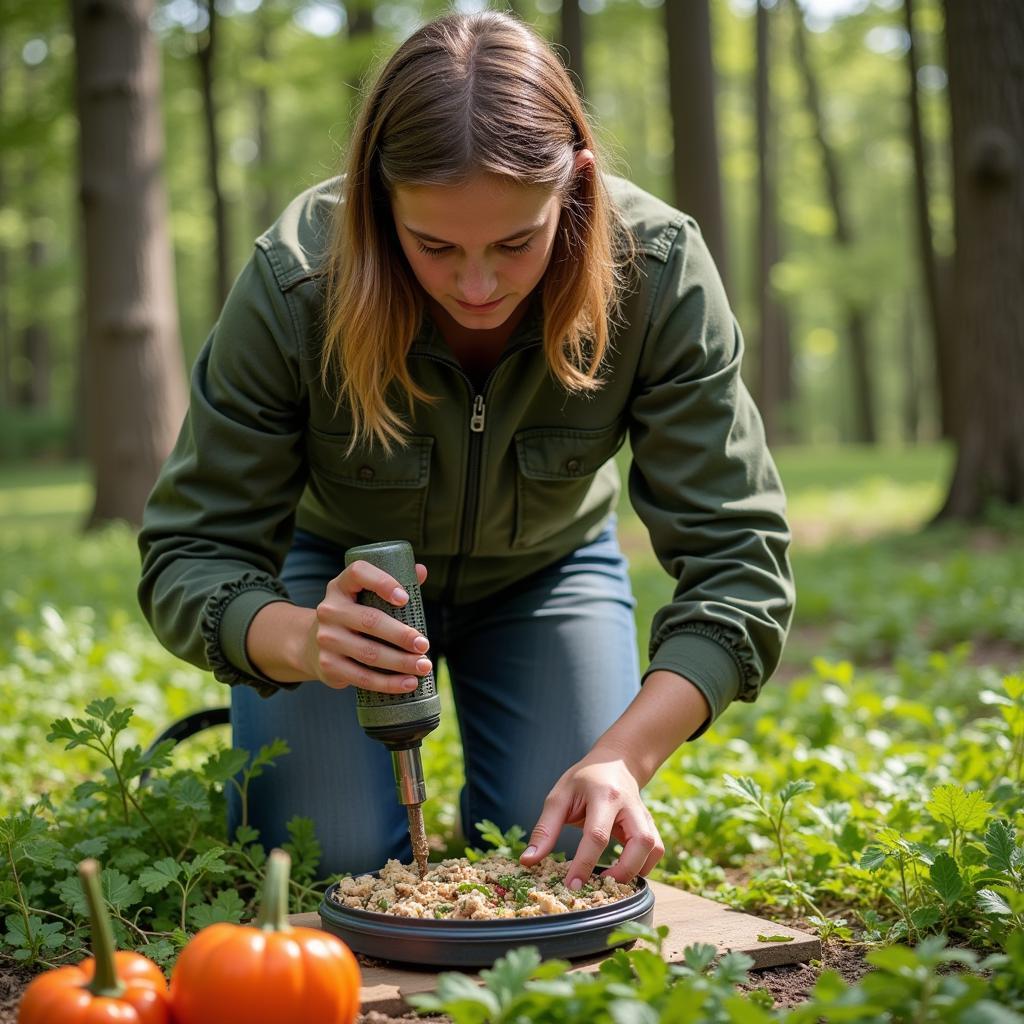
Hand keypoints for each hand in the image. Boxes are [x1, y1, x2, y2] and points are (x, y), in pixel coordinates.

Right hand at [301, 558, 432, 692]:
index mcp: (341, 586)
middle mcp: (329, 610)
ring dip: (401, 662)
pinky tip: (408, 683)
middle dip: (402, 635)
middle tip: (424, 644)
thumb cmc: (352, 616)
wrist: (311, 645)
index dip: (383, 582)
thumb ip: (392, 584)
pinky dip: (388, 683)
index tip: (405, 598)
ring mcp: (326, 639)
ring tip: (424, 666)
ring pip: (369, 653)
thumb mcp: (363, 596)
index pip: (359, 573)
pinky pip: (362, 677)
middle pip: (370, 621)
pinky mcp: (328, 665)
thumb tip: (420, 571)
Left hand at [519, 746, 664, 888]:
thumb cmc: (584, 780)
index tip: (571, 886)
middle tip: (599, 885)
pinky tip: (625, 870)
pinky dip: (644, 866)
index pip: (597, 835)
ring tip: (612, 880)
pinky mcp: (650, 824)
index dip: (584, 864)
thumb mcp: (559, 796)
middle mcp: (630, 805)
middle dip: (623, 871)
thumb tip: (528, 861)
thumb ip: (545, 829)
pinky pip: (657, 850)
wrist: (616, 762)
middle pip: (641, 842)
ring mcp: (644, 814)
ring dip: (636, 870)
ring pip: (654, 848)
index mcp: (604, 795)